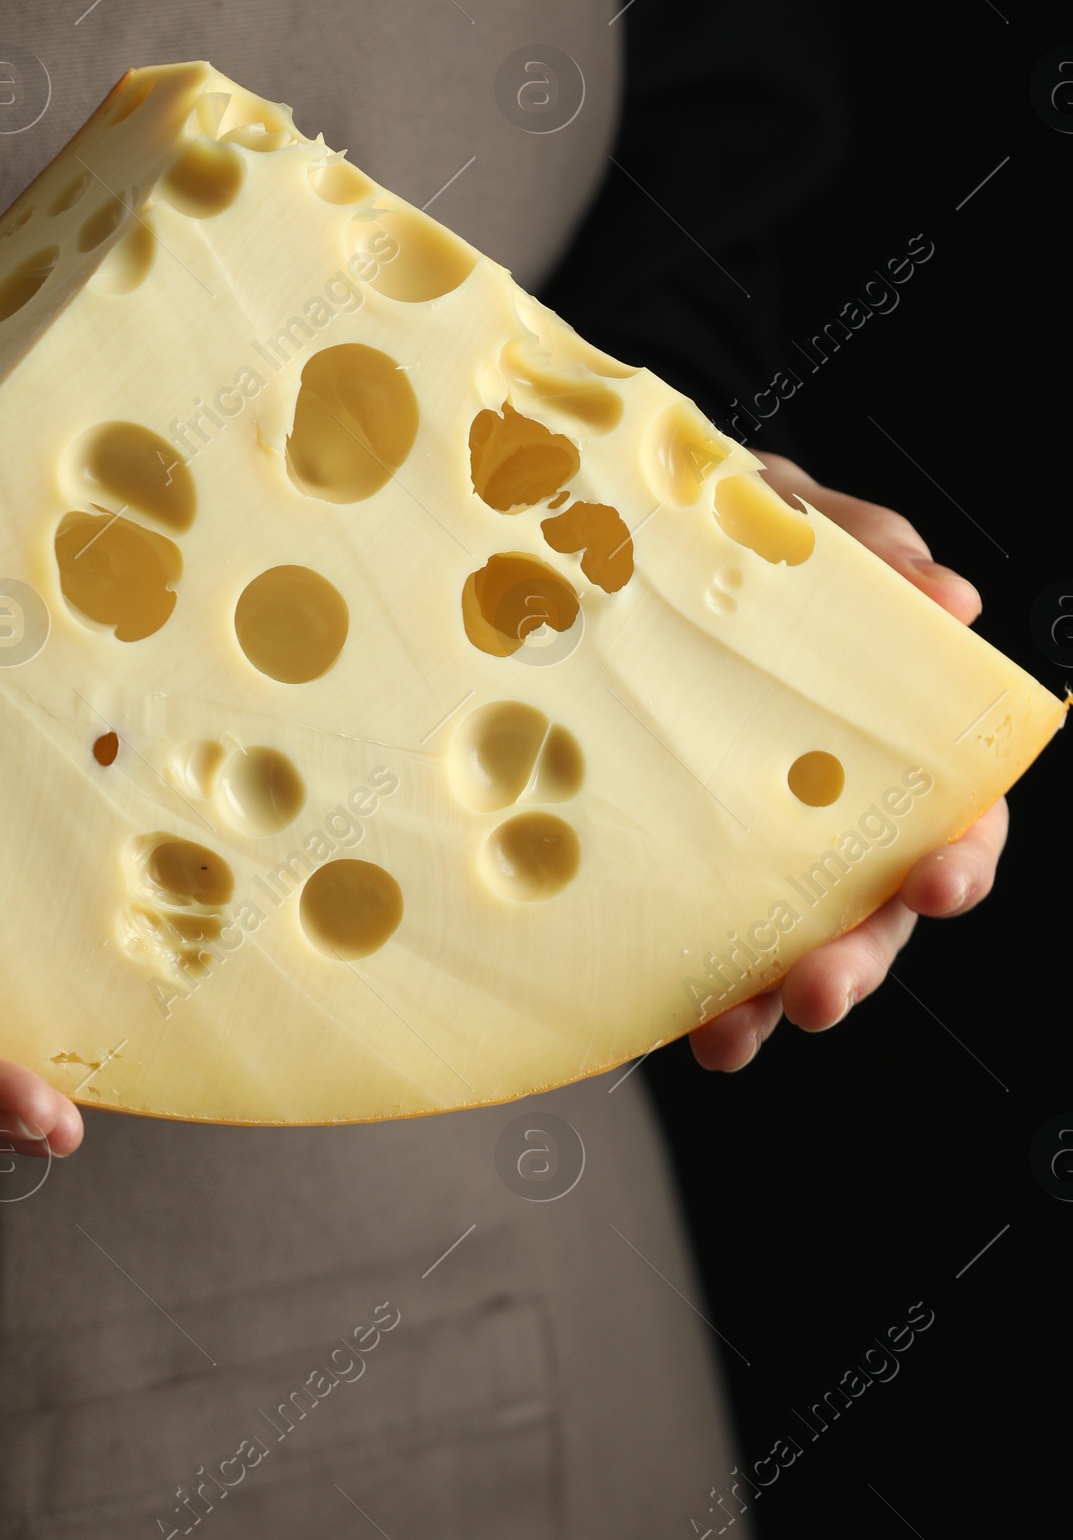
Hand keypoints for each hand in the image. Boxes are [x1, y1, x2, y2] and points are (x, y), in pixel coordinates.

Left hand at [689, 453, 1006, 1072]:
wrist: (580, 527)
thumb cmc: (708, 528)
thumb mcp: (781, 514)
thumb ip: (863, 549)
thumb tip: (947, 599)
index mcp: (873, 734)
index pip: (950, 812)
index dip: (960, 855)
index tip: (939, 880)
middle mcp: (820, 807)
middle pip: (872, 908)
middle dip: (859, 958)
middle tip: (823, 986)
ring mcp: (734, 843)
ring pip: (784, 946)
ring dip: (774, 997)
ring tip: (745, 1026)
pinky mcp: (653, 865)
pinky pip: (683, 944)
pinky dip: (689, 991)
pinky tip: (677, 1019)